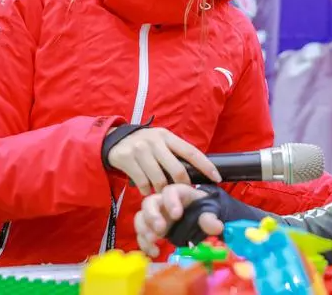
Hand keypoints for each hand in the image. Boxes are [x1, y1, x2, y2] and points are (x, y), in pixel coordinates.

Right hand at [107, 127, 221, 195]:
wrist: (114, 141)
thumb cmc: (145, 145)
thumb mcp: (161, 142)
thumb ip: (175, 153)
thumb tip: (197, 172)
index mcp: (167, 136)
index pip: (191, 152)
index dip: (205, 166)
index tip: (217, 178)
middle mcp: (155, 141)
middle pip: (177, 170)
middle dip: (182, 186)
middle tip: (181, 195)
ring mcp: (140, 149)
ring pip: (159, 179)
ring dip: (162, 191)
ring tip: (161, 192)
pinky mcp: (127, 158)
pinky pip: (143, 183)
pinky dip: (147, 191)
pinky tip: (147, 190)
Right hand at [134, 184, 223, 256]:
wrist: (198, 221)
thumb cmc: (202, 212)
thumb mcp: (209, 213)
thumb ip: (210, 219)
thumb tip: (217, 227)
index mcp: (179, 193)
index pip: (170, 191)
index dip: (171, 201)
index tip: (177, 215)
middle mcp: (163, 201)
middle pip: (150, 202)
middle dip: (152, 216)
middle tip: (160, 230)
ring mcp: (155, 215)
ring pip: (141, 216)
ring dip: (144, 229)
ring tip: (154, 241)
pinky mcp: (151, 228)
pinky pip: (141, 233)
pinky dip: (144, 243)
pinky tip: (155, 252)